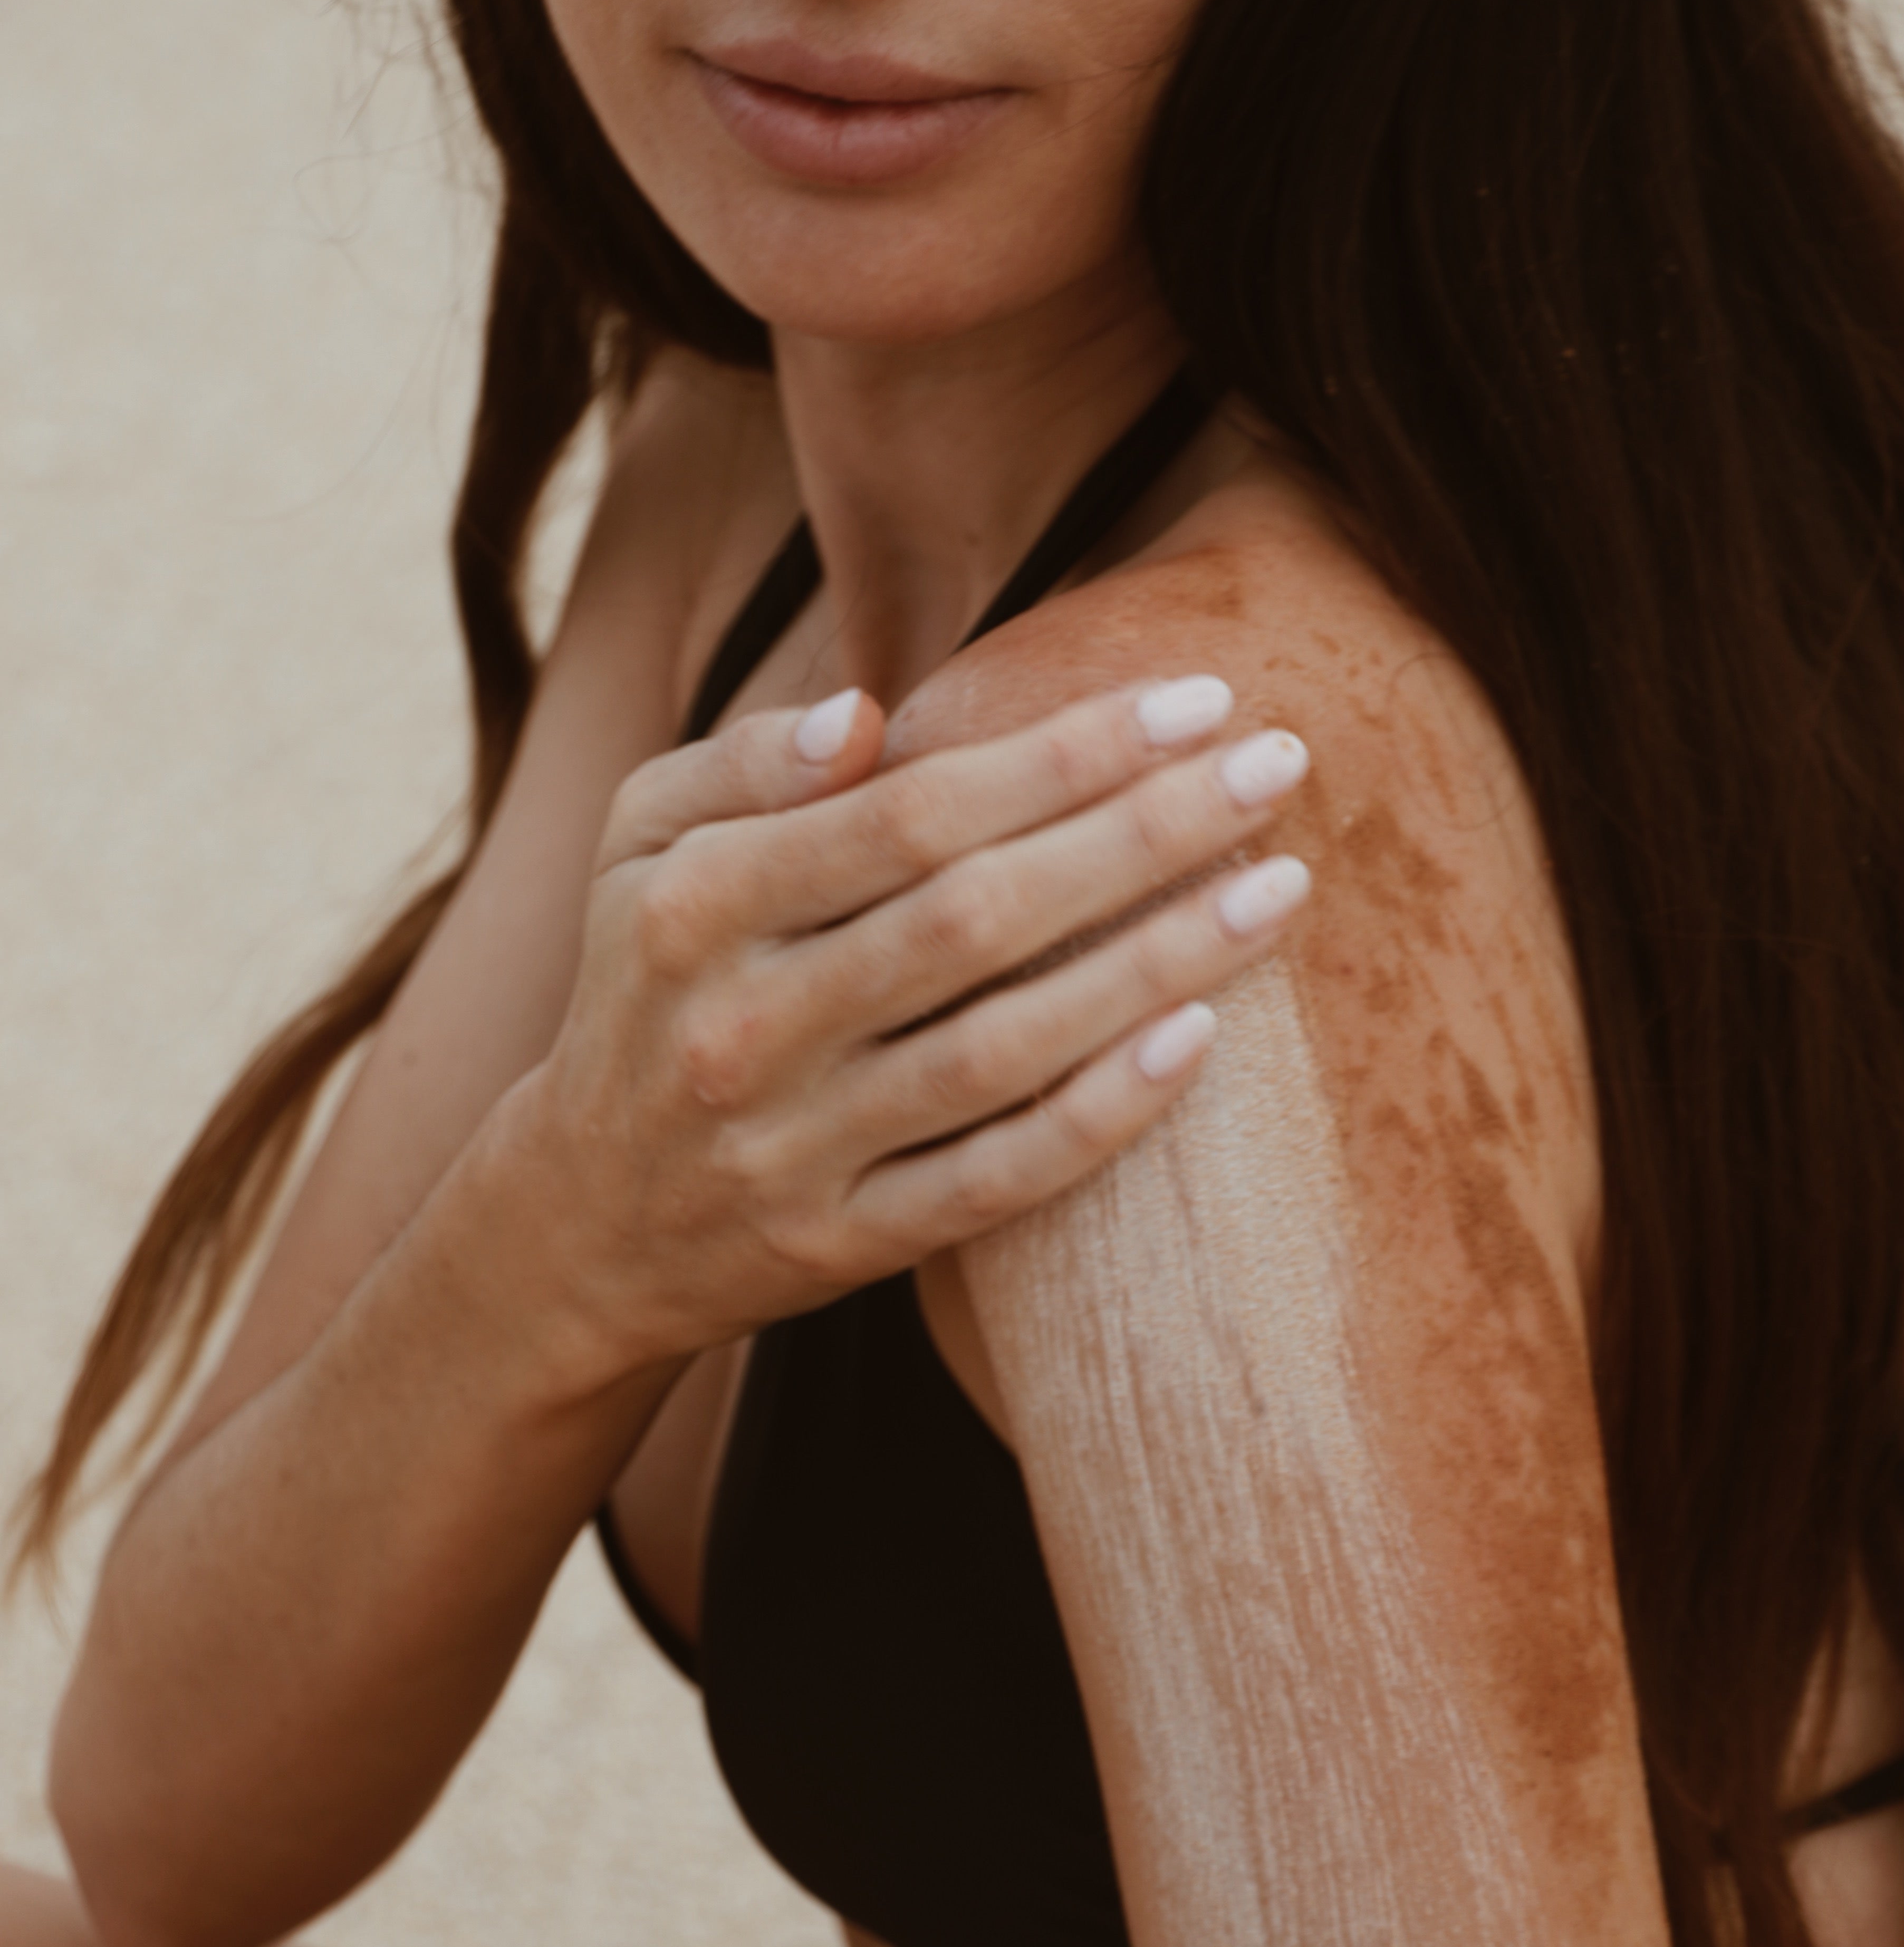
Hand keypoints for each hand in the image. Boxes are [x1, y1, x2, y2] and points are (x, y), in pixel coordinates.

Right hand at [517, 674, 1311, 1371]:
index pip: (909, 813)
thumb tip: (867, 710)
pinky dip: (1098, 1118)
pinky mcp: (841, 1246)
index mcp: (696, 906)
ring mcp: (794, 1148)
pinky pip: (992, 1182)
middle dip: (1141, 833)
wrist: (580, 1222)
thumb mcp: (639, 851)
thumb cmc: (645, 991)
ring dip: (1154, 965)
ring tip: (1280, 891)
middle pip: (975, 918)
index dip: (1061, 753)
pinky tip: (1199, 1041)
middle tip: (1278, 766)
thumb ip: (743, 765)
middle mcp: (743, 1026)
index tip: (1193, 700)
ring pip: (1002, 1051)